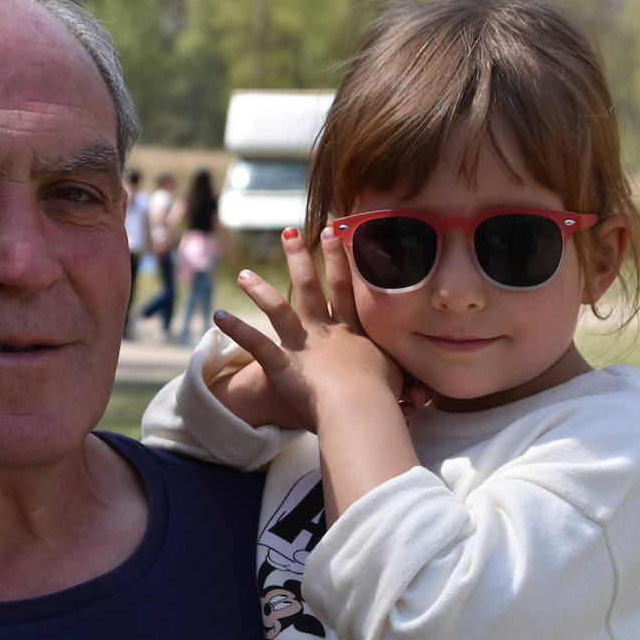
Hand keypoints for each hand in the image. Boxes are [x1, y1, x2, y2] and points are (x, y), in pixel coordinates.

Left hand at [212, 227, 402, 434]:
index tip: (333, 232)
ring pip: (278, 309)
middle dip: (300, 257)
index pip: (346, 288)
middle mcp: (325, 332)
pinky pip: (256, 345)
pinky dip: (236, 330)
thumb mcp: (398, 384)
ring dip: (260, 290)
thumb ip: (405, 384)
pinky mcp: (282, 365)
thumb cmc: (382, 397)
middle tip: (290, 232)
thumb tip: (422, 397)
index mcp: (353, 332)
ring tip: (243, 274)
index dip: (339, 259)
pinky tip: (217, 315)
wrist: (361, 407)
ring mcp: (302, 346)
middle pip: (311, 287)